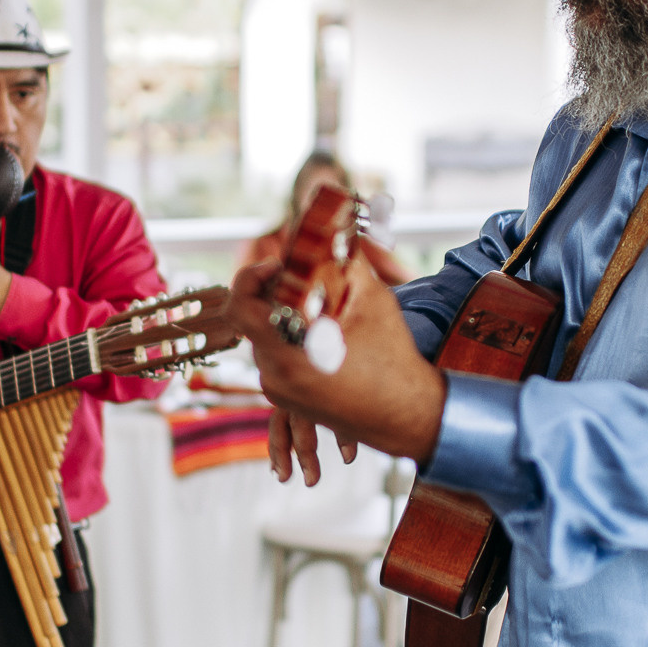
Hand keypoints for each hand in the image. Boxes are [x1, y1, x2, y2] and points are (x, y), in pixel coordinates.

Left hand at [226, 256, 445, 485]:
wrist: (410, 415)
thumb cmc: (394, 363)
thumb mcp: (374, 301)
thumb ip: (347, 262)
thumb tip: (334, 230)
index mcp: (286, 354)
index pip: (238, 307)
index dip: (250, 277)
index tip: (277, 267)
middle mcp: (274, 376)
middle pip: (255, 318)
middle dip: (277, 293)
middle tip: (309, 281)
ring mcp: (280, 392)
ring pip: (267, 338)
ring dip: (287, 317)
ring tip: (324, 311)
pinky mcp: (290, 401)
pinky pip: (278, 359)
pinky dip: (294, 340)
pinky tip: (326, 335)